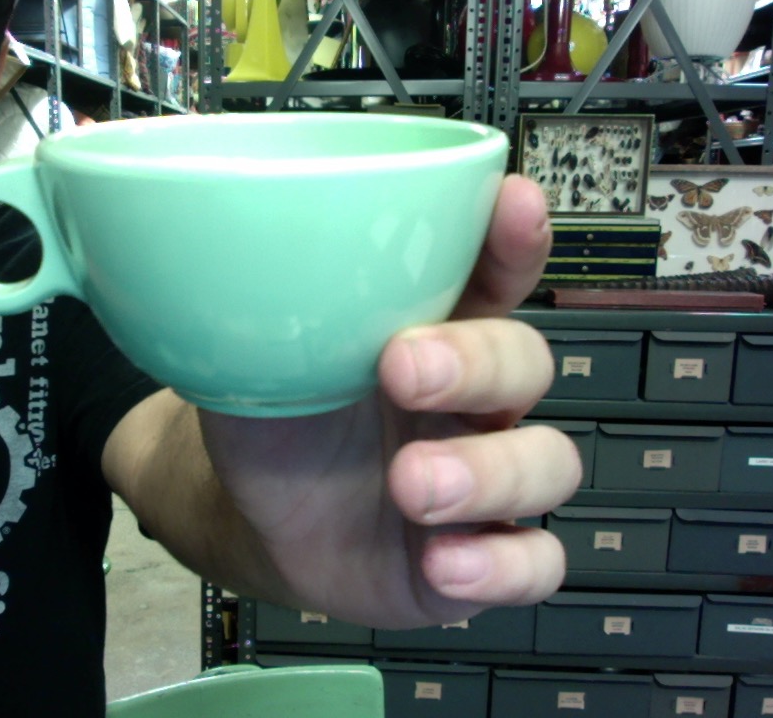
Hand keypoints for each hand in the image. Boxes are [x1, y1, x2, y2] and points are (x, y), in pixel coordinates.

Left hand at [199, 175, 580, 628]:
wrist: (255, 520)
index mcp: (431, 331)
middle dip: (478, 362)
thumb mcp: (256, 358)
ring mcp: (484, 476)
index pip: (493, 272)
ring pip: (548, 464)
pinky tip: (440, 562)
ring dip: (489, 474)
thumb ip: (262, 306)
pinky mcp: (483, 554)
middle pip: (528, 360)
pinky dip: (500, 567)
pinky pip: (534, 564)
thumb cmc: (273, 421)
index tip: (511, 204)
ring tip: (410, 487)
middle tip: (402, 371)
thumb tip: (224, 239)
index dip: (513, 239)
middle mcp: (472, 398)